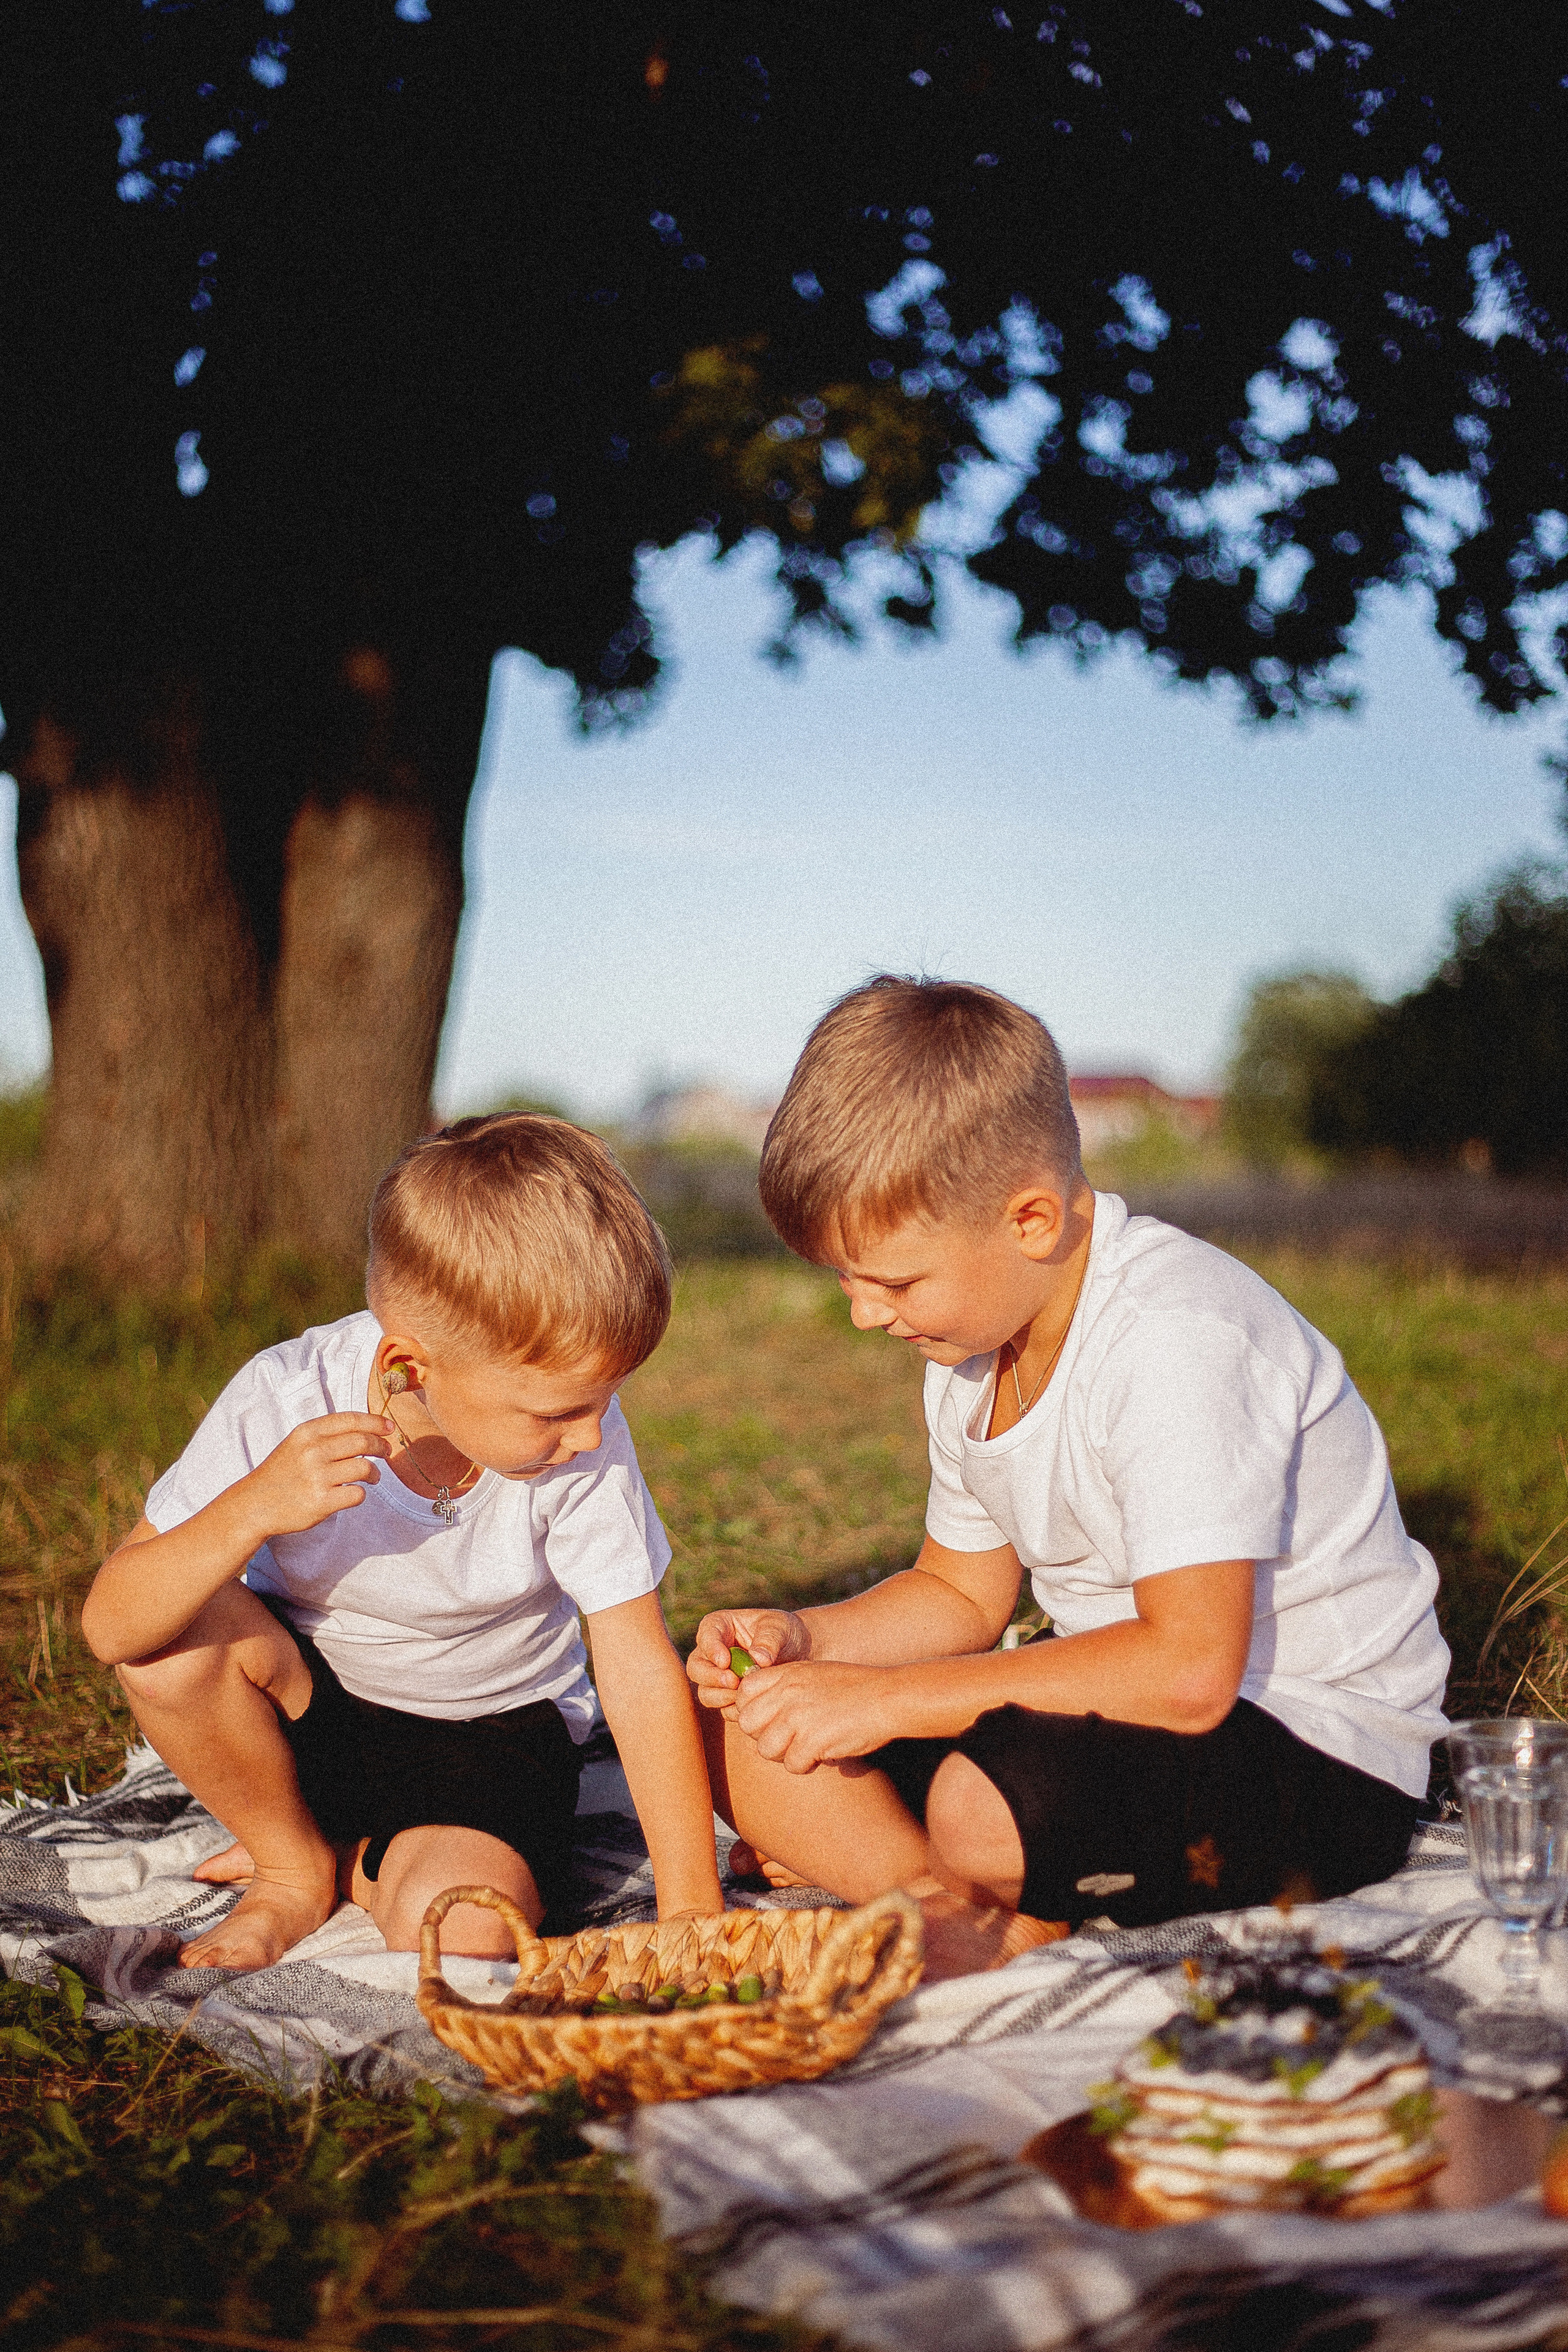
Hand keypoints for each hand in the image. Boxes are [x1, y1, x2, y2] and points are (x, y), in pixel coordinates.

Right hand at [241, 1413, 395, 1539]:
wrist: (255, 1504)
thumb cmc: (282, 1472)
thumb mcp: (297, 1443)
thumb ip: (327, 1435)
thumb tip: (368, 1430)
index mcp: (307, 1432)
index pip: (350, 1420)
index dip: (375, 1422)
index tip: (389, 1428)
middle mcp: (312, 1451)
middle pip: (363, 1442)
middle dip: (381, 1446)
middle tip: (387, 1452)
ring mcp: (317, 1477)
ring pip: (365, 1467)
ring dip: (376, 1473)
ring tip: (374, 1477)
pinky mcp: (321, 1502)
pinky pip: (357, 1494)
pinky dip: (361, 1493)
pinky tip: (354, 1492)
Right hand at [687, 1606, 810, 1712]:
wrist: (798, 1654)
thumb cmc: (785, 1632)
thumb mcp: (780, 1627)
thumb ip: (769, 1639)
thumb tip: (757, 1659)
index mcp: (720, 1626)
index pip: (707, 1635)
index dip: (711, 1649)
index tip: (725, 1661)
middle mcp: (712, 1652)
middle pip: (696, 1668)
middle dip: (712, 1677)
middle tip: (733, 1682)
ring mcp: (717, 1677)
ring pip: (705, 1692)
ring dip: (722, 1697)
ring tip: (746, 1694)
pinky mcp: (726, 1697)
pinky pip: (721, 1708)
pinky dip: (734, 1709)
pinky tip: (752, 1705)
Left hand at [728, 1658, 896, 1773]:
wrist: (888, 1697)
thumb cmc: (853, 1688)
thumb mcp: (813, 1674)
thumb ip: (784, 1688)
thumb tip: (754, 1714)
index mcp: (786, 1673)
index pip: (744, 1693)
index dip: (751, 1711)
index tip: (770, 1720)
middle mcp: (787, 1692)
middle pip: (747, 1724)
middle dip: (764, 1736)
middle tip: (787, 1739)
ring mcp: (798, 1716)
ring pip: (765, 1749)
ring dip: (783, 1755)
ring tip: (805, 1748)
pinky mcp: (813, 1740)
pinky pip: (792, 1765)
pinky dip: (806, 1765)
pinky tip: (822, 1754)